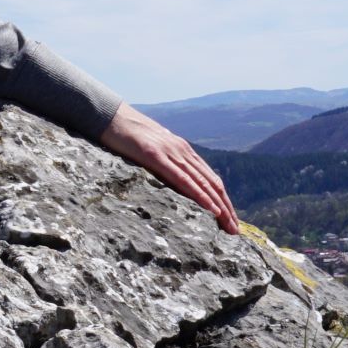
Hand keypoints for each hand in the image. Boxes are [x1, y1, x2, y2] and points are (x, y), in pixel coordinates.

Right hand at [98, 103, 240, 233]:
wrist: (111, 116)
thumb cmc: (127, 135)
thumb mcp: (150, 149)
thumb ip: (163, 162)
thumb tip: (169, 181)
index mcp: (183, 150)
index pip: (210, 178)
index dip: (222, 199)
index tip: (230, 218)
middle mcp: (183, 151)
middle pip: (212, 184)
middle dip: (226, 208)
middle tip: (236, 231)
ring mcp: (171, 153)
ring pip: (203, 184)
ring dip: (219, 207)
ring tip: (229, 225)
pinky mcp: (156, 157)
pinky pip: (183, 180)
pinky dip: (200, 196)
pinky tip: (211, 209)